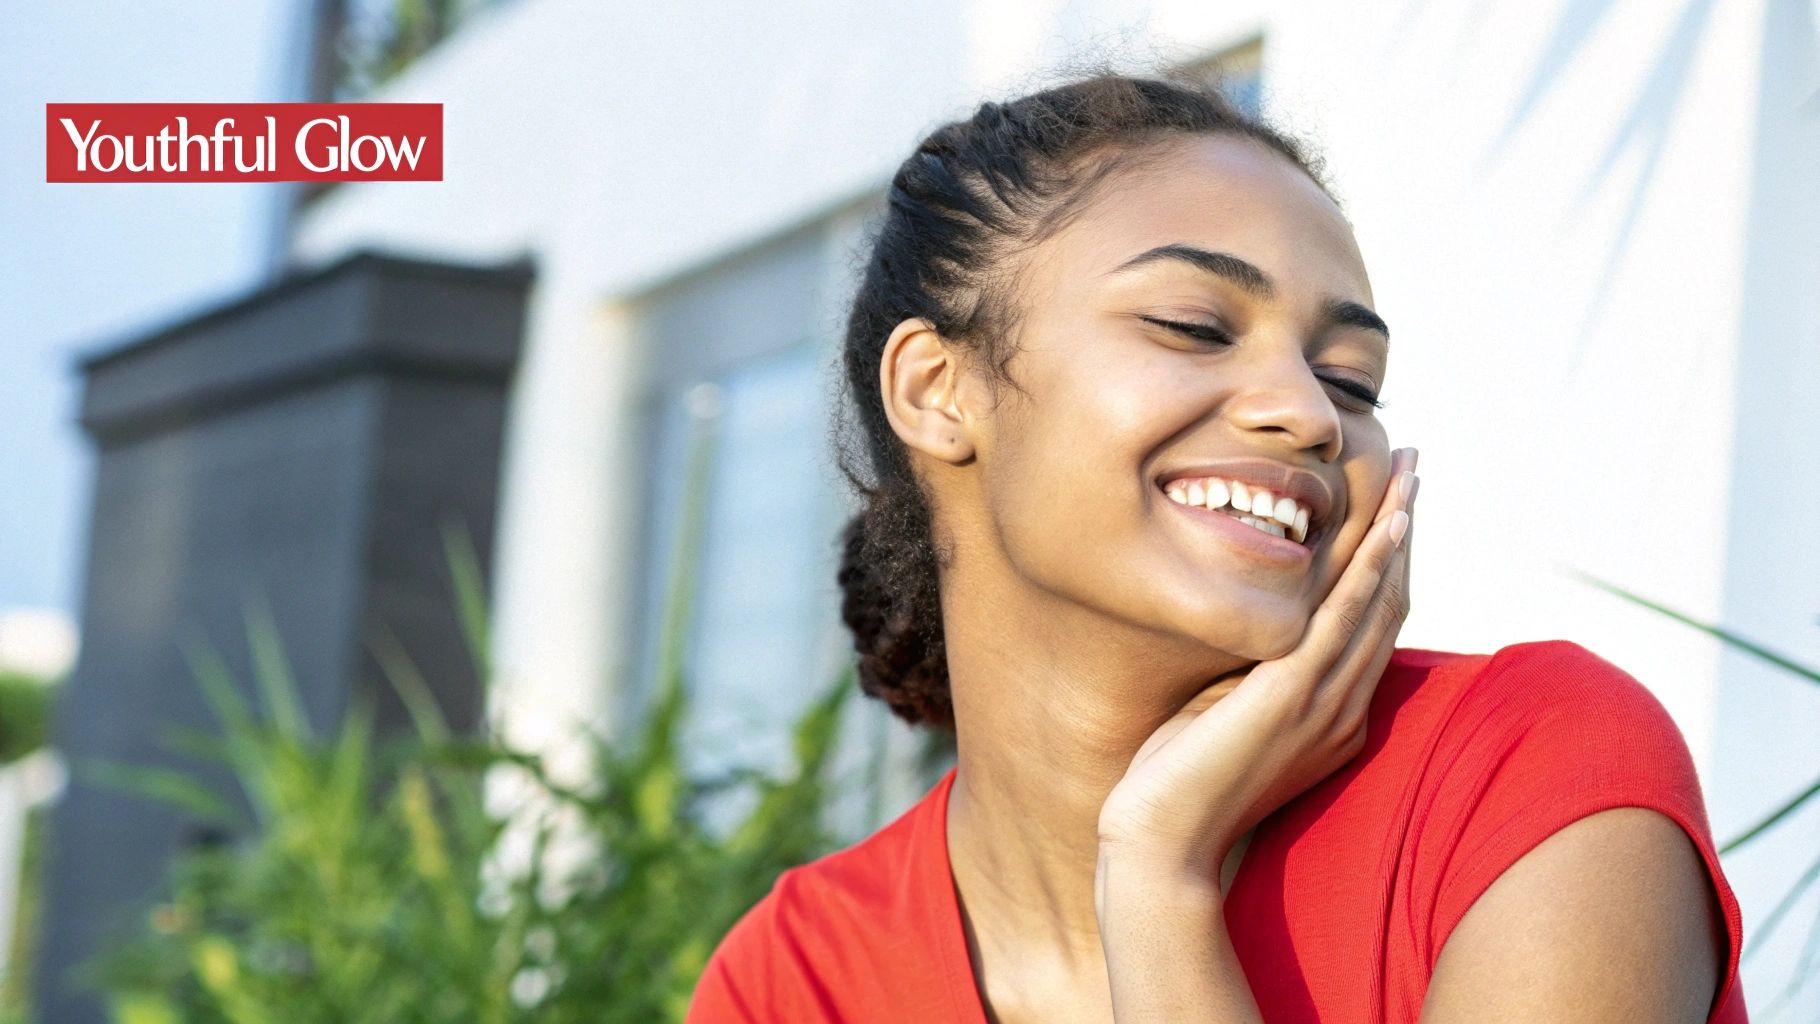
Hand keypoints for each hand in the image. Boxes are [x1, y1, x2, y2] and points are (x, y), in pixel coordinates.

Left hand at [1096, 447, 1419, 873]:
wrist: (1162, 840)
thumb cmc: (1179, 781)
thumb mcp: (1228, 709)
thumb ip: (1253, 669)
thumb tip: (1254, 619)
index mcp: (1334, 714)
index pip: (1374, 623)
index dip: (1390, 560)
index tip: (1395, 504)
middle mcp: (1345, 707)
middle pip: (1390, 601)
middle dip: (1405, 529)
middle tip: (1418, 467)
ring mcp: (1325, 703)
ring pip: (1378, 600)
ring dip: (1398, 532)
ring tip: (1412, 475)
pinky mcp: (1293, 696)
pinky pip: (1345, 620)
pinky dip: (1370, 569)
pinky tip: (1386, 527)